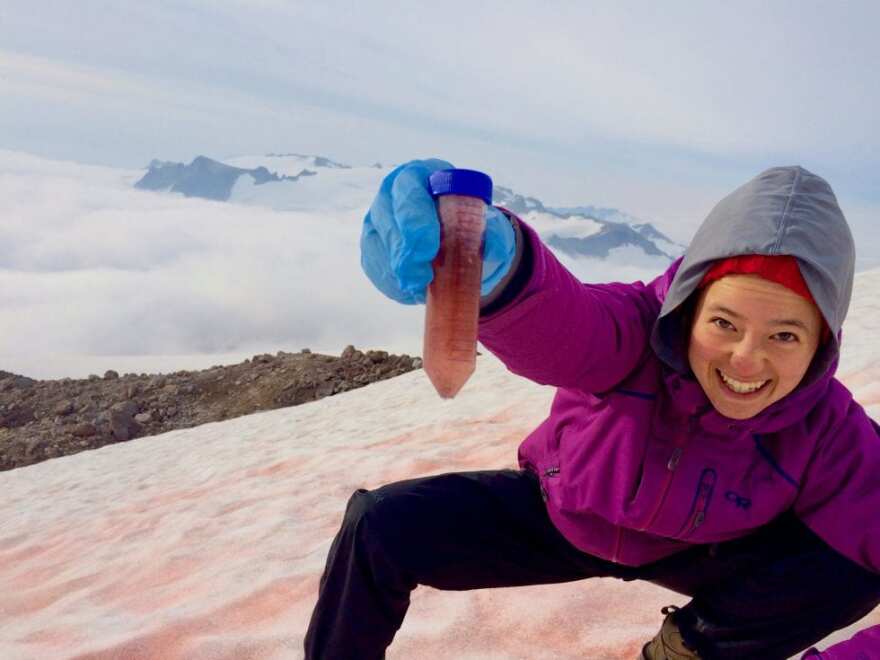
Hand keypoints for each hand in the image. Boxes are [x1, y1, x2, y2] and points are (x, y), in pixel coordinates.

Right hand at [360, 159, 516, 304]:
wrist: (462, 252)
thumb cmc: (472, 229)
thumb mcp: (490, 228)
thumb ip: (494, 232)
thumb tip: (493, 245)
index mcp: (422, 176)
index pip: (408, 188)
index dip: (414, 218)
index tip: (429, 248)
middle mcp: (392, 193)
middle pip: (386, 217)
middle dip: (403, 250)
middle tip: (423, 275)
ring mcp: (378, 220)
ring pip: (377, 244)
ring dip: (398, 270)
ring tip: (423, 286)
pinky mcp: (373, 247)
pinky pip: (375, 266)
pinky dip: (392, 283)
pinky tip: (412, 291)